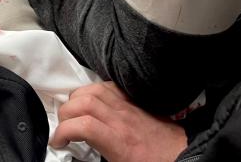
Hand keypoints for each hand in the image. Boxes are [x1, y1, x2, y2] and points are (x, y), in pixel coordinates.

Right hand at [51, 82, 186, 161]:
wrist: (182, 157)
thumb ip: (98, 158)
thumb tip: (76, 156)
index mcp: (119, 143)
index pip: (84, 126)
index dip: (62, 131)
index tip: (57, 141)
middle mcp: (122, 120)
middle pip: (84, 102)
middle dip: (65, 112)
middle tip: (63, 126)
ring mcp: (128, 107)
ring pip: (95, 89)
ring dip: (77, 97)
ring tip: (73, 111)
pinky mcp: (135, 101)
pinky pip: (110, 85)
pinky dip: (95, 89)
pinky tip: (92, 99)